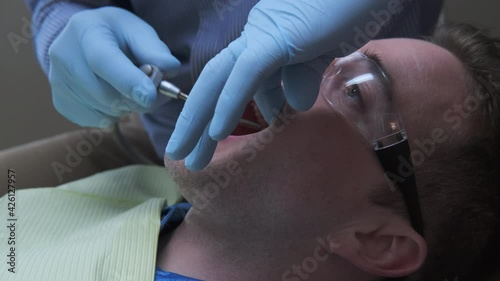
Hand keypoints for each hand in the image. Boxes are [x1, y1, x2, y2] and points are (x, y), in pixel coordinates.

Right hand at [48, 7, 179, 126]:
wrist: (87, 40)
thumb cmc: (119, 37)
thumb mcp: (139, 33)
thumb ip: (155, 50)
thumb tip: (170, 68)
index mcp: (86, 30)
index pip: (104, 60)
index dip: (128, 81)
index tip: (149, 97)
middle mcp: (64, 54)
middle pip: (105, 93)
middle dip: (134, 98)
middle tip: (146, 88)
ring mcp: (57, 80)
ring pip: (102, 110)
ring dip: (125, 107)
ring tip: (126, 89)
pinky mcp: (60, 101)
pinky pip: (94, 120)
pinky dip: (112, 115)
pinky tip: (113, 97)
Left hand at [166, 0, 390, 169]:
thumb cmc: (346, 10)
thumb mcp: (320, 52)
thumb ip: (301, 75)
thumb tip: (292, 104)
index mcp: (262, 42)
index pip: (234, 82)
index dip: (221, 111)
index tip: (217, 140)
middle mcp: (252, 38)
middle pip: (214, 85)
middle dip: (194, 123)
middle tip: (181, 155)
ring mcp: (260, 36)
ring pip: (217, 80)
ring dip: (198, 121)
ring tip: (185, 155)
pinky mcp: (275, 38)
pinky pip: (246, 74)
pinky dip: (229, 104)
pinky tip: (216, 133)